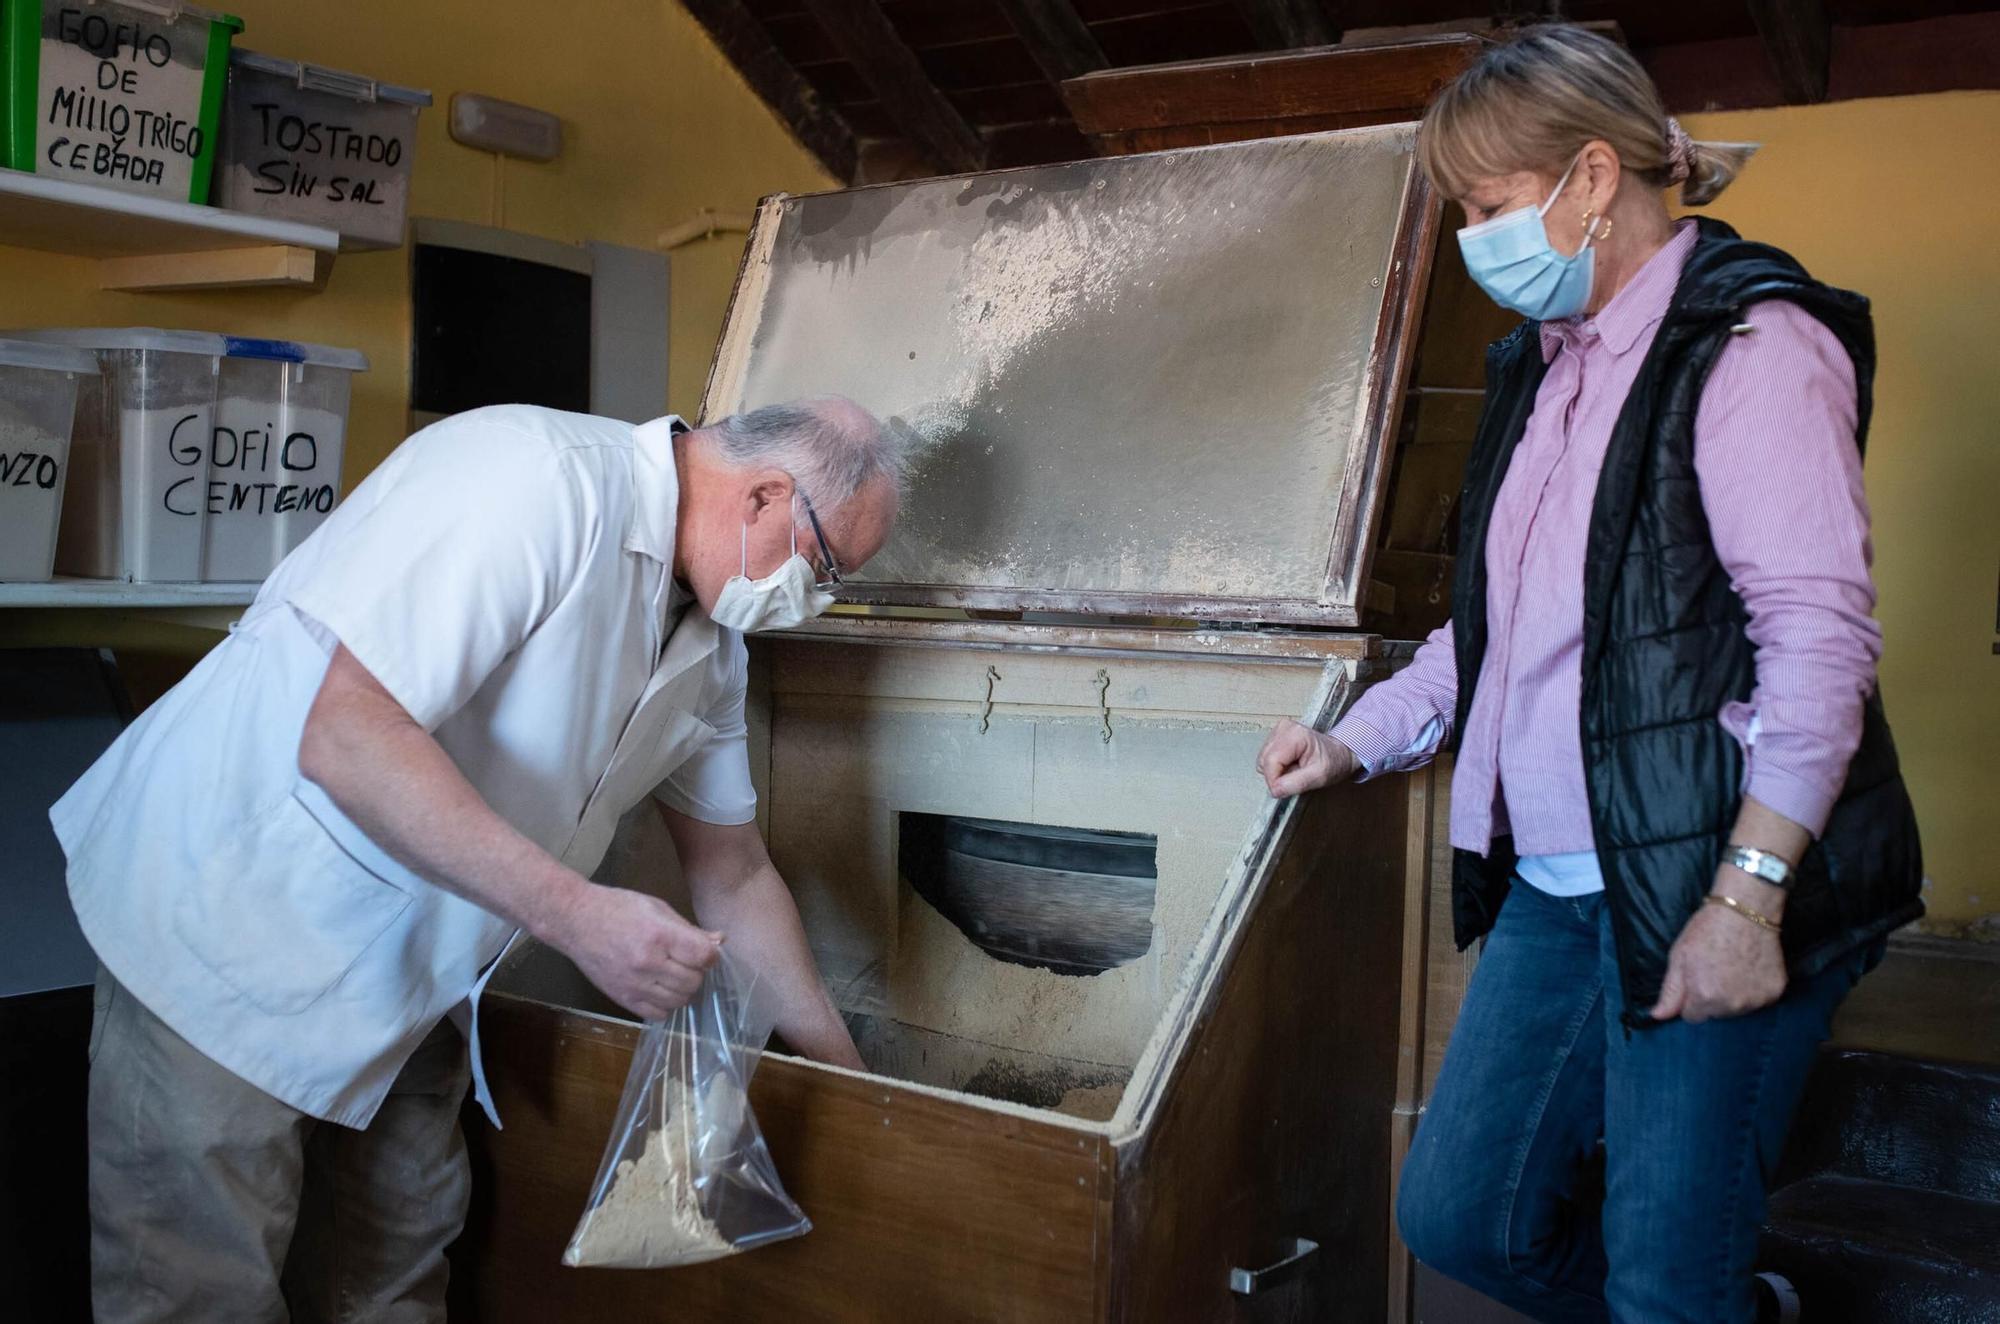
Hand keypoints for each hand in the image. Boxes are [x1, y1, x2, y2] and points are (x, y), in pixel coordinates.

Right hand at [541, 881, 723, 1020]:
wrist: (576, 921)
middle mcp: (648, 964)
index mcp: (659, 936)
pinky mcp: (622, 999)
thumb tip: (720, 941)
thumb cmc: (618, 908)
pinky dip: (665, 1004)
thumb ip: (689, 929)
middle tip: (685, 960)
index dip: (710, 954)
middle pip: (694, 981)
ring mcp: (634, 985)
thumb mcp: (657, 907)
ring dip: (682, 988)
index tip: (702, 950)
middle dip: (696, 971)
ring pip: (679, 1000)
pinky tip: (659, 988)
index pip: (703, 956)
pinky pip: (658, 1014)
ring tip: (671, 973)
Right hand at [1256, 719, 1360, 797]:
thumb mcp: (1320, 776)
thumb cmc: (1334, 761)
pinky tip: (1291, 764)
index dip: (1274, 781)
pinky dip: (1277, 766)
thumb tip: (1275, 789)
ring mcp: (1278, 731)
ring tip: (1296, 769)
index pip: (1270, 762)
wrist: (1339, 753)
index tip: (1284, 790)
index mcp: (1295, 735)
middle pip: (1264, 761)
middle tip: (1296, 776)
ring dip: (1277, 771)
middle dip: (1277, 775)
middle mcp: (1284, 729)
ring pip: (1263, 760)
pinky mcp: (1276, 736)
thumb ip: (1297, 783)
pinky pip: (1266, 758)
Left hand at [1649, 867, 1787, 1022]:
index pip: (1692, 1017)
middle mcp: (1732, 1005)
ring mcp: (1756, 1000)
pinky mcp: (1775, 992)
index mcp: (1705, 997)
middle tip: (1715, 969)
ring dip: (1733, 996)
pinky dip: (1753, 989)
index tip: (1696, 979)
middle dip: (1712, 998)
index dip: (1691, 998)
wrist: (1745, 910)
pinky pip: (1758, 1000)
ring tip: (1733, 967)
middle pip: (1716, 1014)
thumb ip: (1670, 991)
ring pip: (1737, 1009)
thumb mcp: (1679, 957)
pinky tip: (1750, 968)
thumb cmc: (1708, 930)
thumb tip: (1658, 1016)